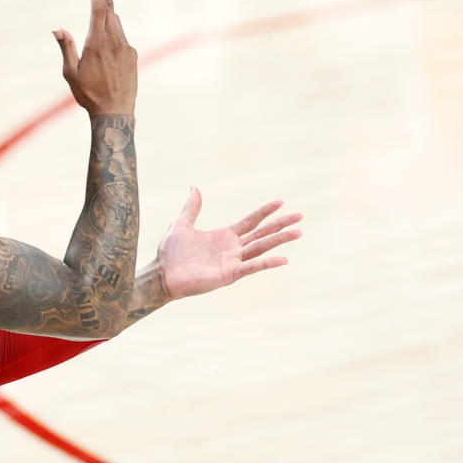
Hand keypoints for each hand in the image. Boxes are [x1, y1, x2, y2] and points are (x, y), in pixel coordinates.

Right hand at [53, 0, 137, 118]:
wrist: (115, 113)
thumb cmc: (88, 95)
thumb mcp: (70, 73)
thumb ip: (66, 47)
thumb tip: (57, 28)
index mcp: (96, 43)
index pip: (98, 9)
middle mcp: (113, 41)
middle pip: (109, 7)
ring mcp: (125, 47)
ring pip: (115, 22)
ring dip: (107, 11)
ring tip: (101, 3)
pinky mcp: (132, 55)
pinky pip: (120, 38)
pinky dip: (112, 33)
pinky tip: (105, 49)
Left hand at [155, 188, 301, 299]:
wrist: (162, 274)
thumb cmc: (170, 253)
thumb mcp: (181, 224)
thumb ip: (192, 208)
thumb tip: (194, 188)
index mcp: (223, 236)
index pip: (250, 221)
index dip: (265, 211)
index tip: (281, 202)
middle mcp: (232, 248)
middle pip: (261, 233)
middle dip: (280, 224)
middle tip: (300, 216)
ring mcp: (232, 261)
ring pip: (261, 248)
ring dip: (279, 240)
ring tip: (298, 232)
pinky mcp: (229, 274)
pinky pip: (251, 267)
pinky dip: (267, 263)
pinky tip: (283, 259)